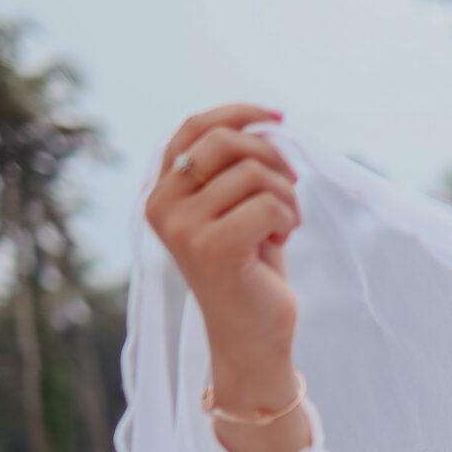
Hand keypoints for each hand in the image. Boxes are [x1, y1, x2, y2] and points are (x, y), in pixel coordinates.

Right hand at [145, 104, 303, 433]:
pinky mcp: (214, 247)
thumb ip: (233, 168)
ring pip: (255, 174)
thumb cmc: (249, 270)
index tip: (279, 117)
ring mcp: (183, 227)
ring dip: (286, 197)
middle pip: (227, 142)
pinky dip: (288, 220)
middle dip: (272, 159)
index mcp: (161, 192)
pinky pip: (268, 204)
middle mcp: (162, 206)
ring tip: (283, 227)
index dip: (240, 113)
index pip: (195, 128)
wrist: (250, 338)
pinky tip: (279, 244)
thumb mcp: (235, 209)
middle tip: (290, 189)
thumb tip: (265, 122)